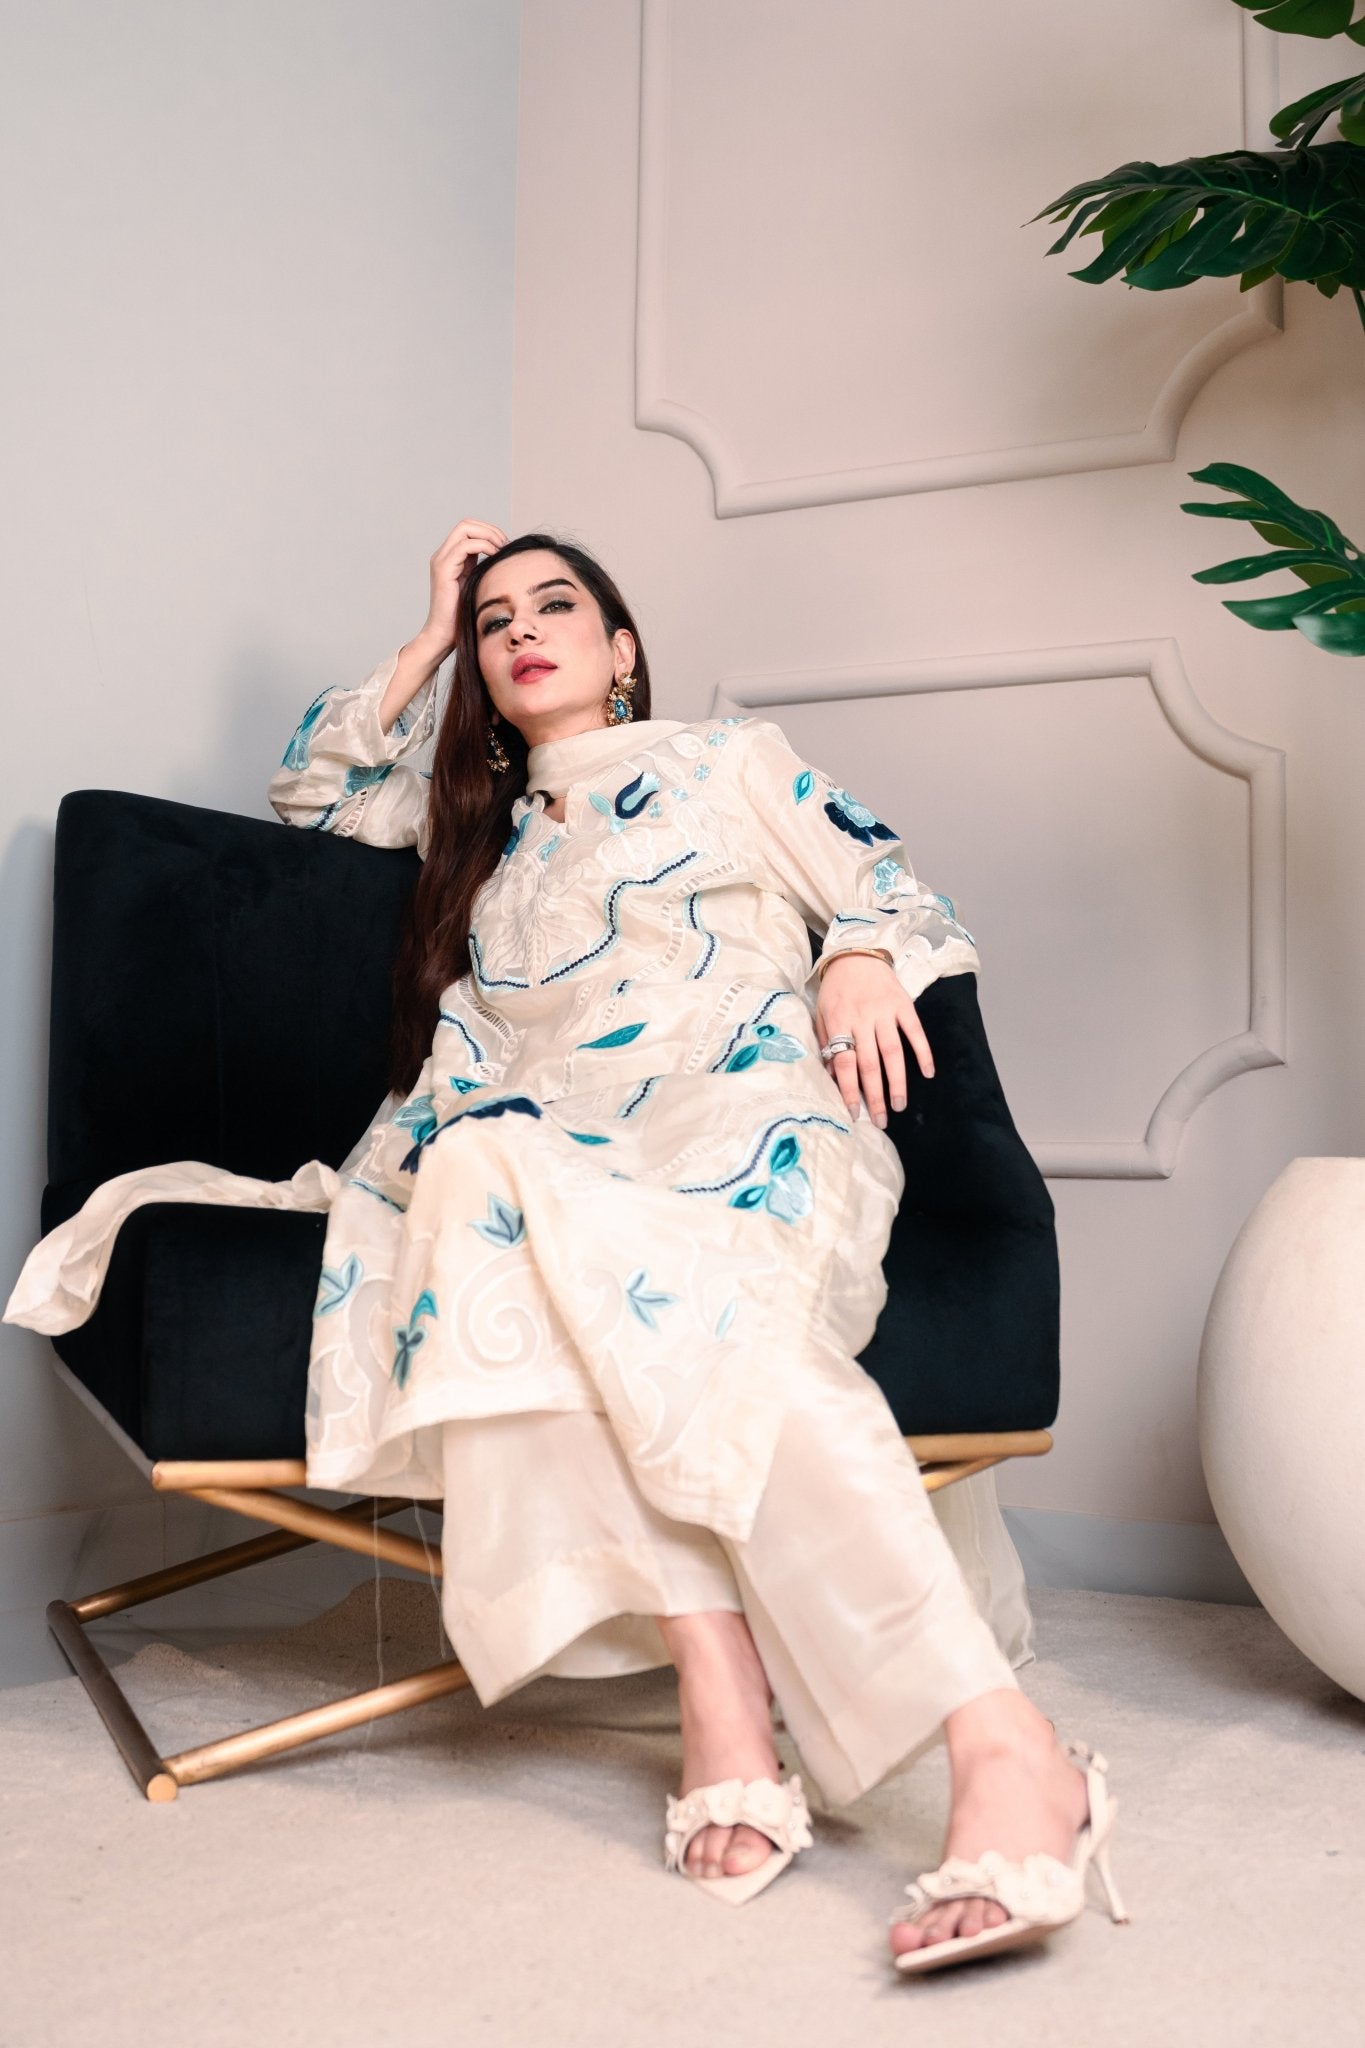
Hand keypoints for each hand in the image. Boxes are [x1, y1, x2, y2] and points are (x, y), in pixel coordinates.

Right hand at [416, 516, 509, 658]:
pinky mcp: (443, 569)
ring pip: (465, 528)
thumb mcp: (478, 587)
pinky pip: (465, 545)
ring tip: (502, 550)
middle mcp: (443, 555)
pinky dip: (483, 546)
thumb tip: (506, 558)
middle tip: (506, 545)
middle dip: (490, 530)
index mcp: (452, 558)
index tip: (506, 547)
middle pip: (467, 524)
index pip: (470, 530)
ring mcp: (441, 560)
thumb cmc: (463, 617)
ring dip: (488, 535)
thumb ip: (485, 570)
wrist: (444, 636)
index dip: (490, 532)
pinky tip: (495, 557)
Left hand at [814, 954, 933, 1126]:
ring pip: (893, 1052)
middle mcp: (862, 1018)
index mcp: (839, 1022)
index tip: (854, 1113)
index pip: (844, 1062)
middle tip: (881, 1120)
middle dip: (875, 1095)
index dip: (849, 1090)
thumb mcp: (822, 1012)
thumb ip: (825, 1043)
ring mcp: (885, 1011)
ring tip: (900, 1104)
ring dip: (898, 1081)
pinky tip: (928, 1072)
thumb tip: (830, 1076)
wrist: (857, 953)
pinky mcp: (903, 1005)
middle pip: (870, 1063)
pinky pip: (915, 1032)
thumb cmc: (836, 988)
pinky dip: (923, 1052)